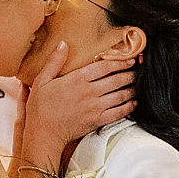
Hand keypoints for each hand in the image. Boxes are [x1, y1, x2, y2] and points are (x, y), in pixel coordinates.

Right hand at [20, 43, 134, 162]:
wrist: (44, 133)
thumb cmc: (40, 108)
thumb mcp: (42, 80)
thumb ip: (54, 61)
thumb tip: (63, 44)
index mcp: (77, 80)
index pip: (105, 67)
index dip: (120, 62)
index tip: (129, 59)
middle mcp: (89, 92)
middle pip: (117, 80)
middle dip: (130, 74)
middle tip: (137, 70)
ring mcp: (95, 107)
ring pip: (121, 95)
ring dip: (132, 89)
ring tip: (138, 84)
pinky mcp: (98, 121)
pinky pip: (119, 113)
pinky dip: (129, 107)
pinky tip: (133, 103)